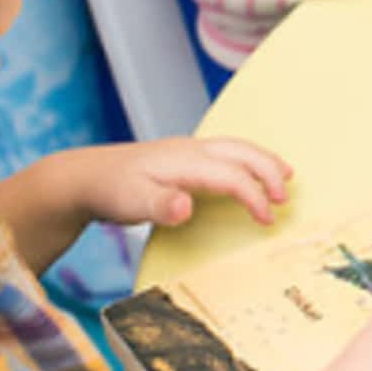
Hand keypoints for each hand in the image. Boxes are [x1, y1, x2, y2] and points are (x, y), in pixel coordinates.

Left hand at [59, 138, 292, 229]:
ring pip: (237, 148)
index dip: (254, 196)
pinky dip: (249, 160)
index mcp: (185, 161)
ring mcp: (189, 150)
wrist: (85, 176)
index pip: (232, 175)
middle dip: (269, 171)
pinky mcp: (186, 157)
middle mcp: (192, 149)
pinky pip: (227, 152)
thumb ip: (162, 205)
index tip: (267, 222)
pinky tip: (252, 172)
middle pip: (242, 152)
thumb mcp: (131, 203)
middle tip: (285, 198)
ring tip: (286, 177)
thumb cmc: (110, 190)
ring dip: (264, 161)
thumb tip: (187, 206)